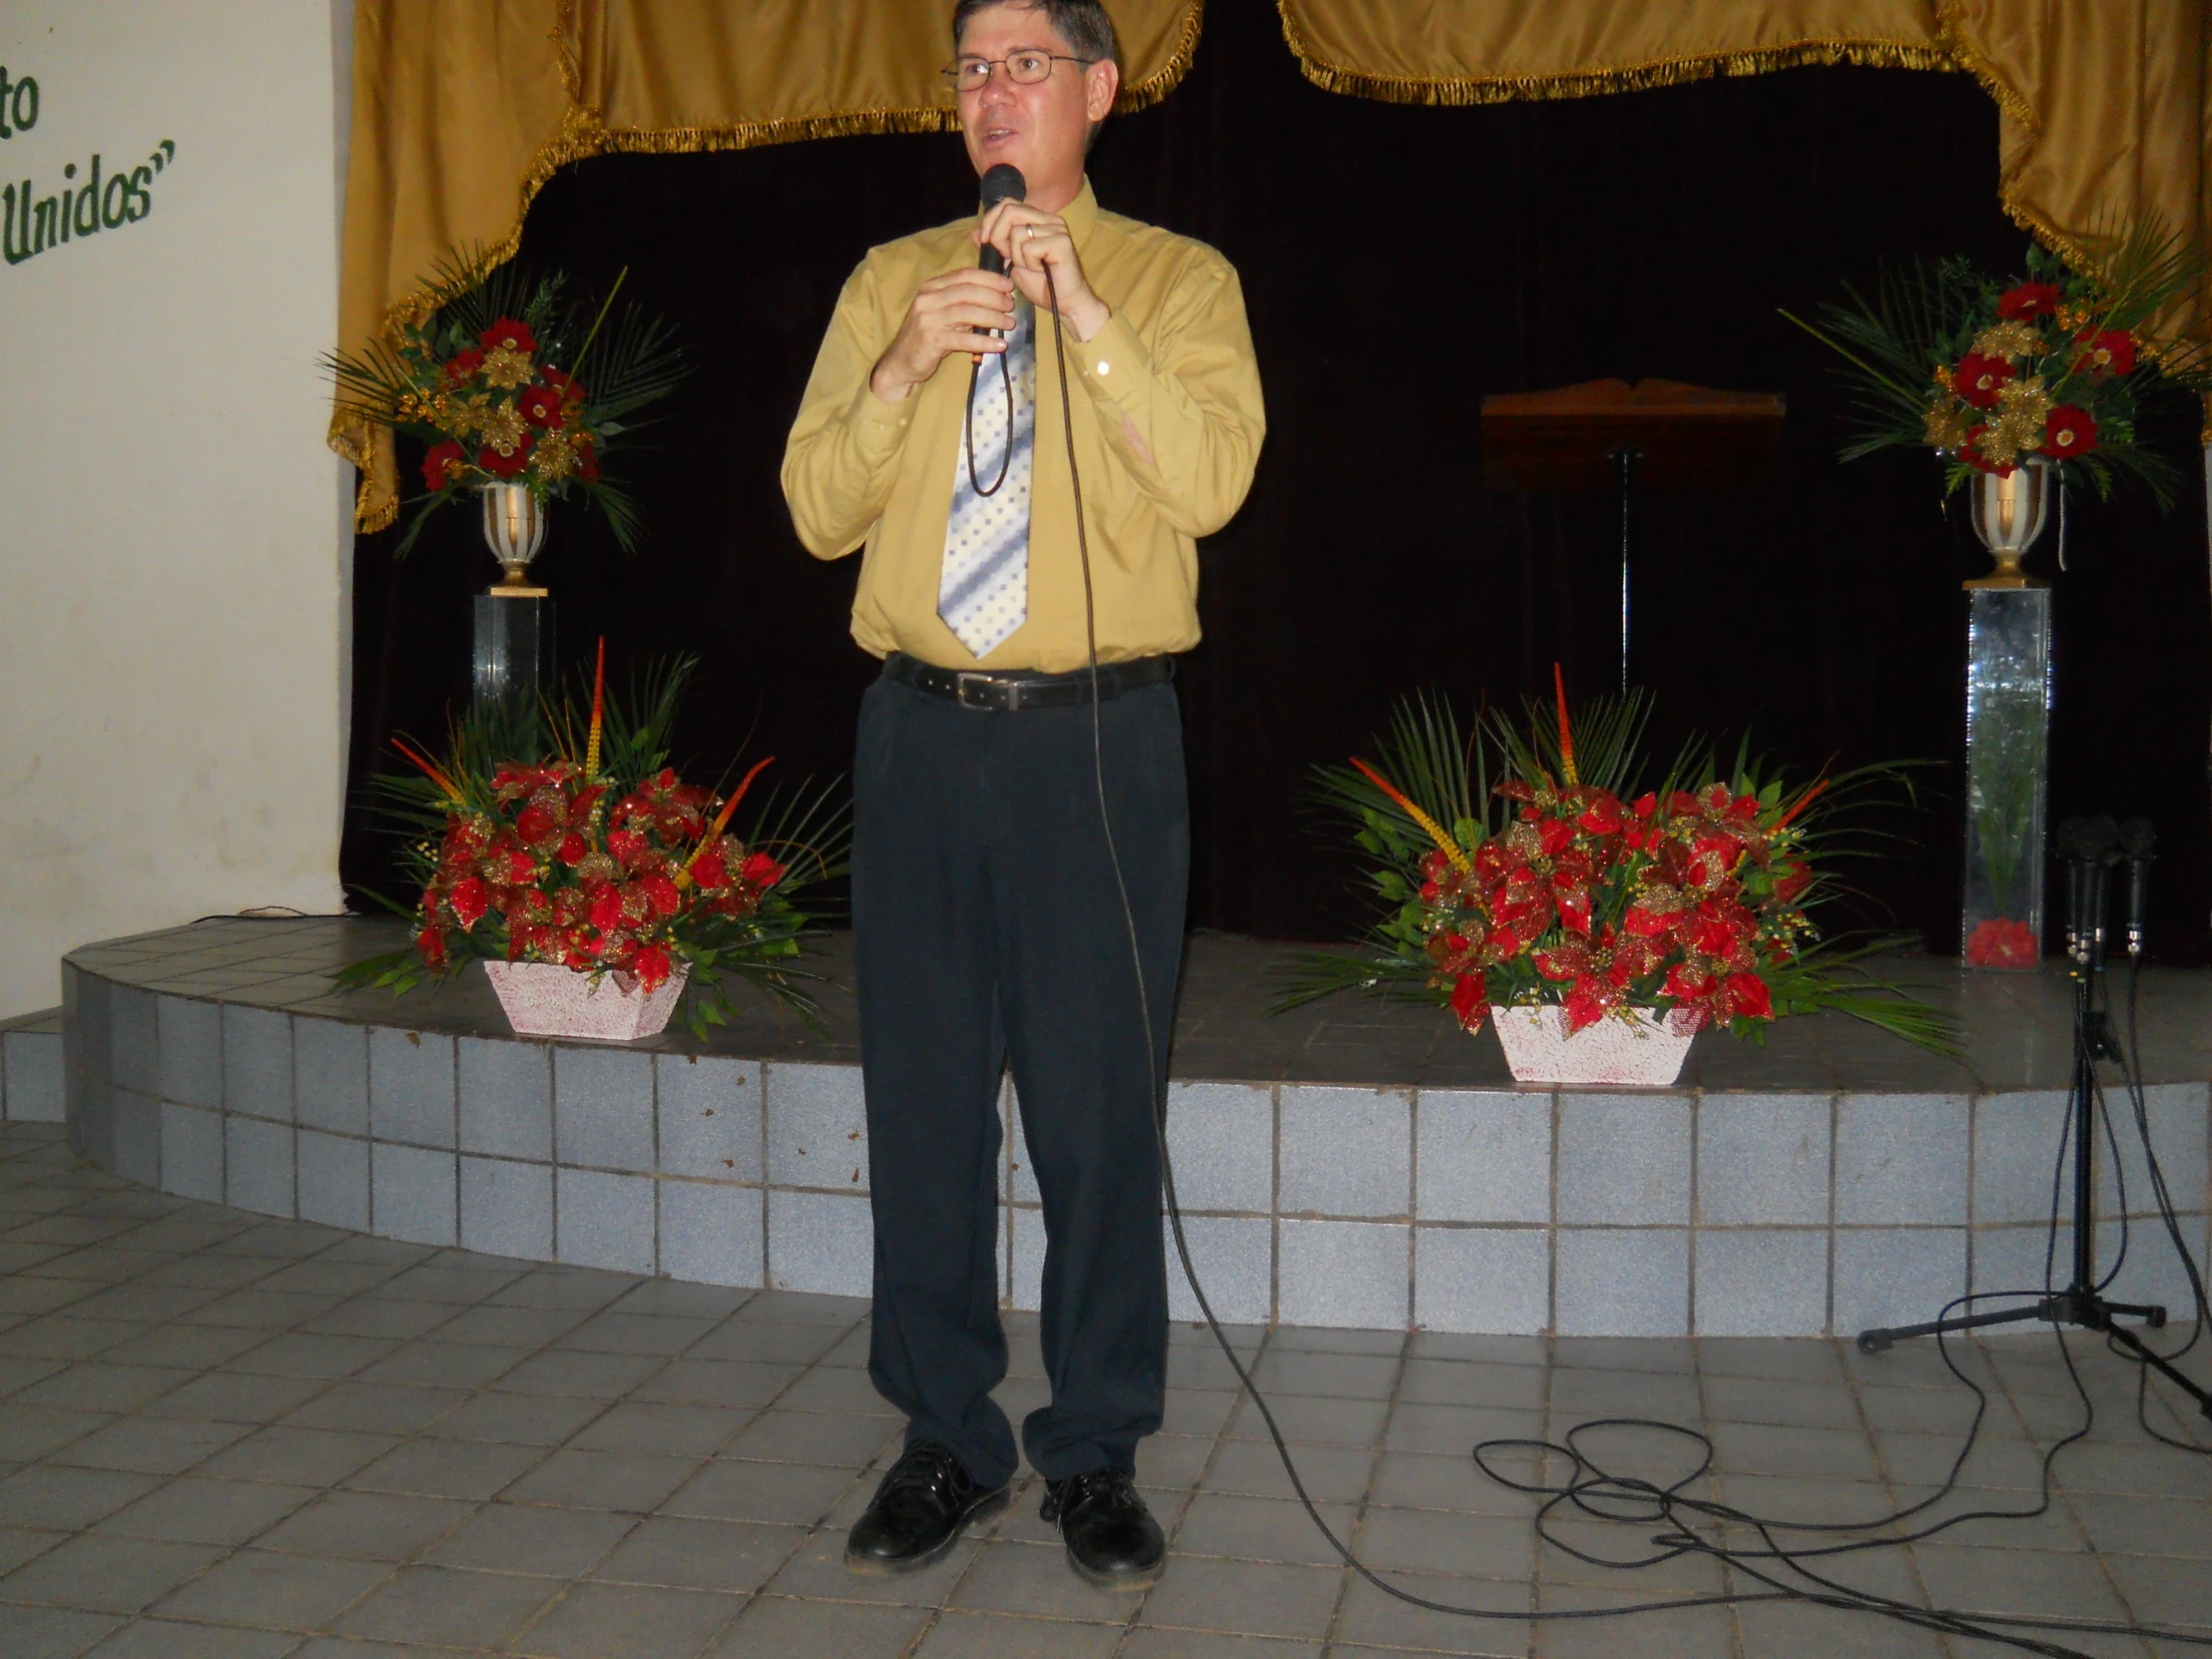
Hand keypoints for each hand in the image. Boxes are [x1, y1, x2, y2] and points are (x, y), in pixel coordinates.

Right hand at [869, 268, 1016, 402]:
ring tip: (1009, 323)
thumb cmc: (927, 336)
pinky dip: (984, 341)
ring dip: (993, 317)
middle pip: (968, 291)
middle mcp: (928, 299)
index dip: (989, 278)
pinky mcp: (931, 340)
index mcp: (932, 287)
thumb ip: (963, 302)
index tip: (1008, 285)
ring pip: (967, 312)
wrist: (901, 361)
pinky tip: (999, 345)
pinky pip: (963, 339)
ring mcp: (928, 319)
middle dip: (994, 297)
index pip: (964, 275)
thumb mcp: (943, 313)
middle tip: (1010, 305)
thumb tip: (997, 295)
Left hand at [976, 202, 1111, 340]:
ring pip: (1018, 231)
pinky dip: (1029, 263)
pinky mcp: (1061, 242)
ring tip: (1031, 267)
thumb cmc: (1042, 284)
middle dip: (998, 235)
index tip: (986, 242)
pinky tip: (1041, 270)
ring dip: (1017, 255)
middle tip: (1006, 257)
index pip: (1008, 203)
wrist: (1065, 304)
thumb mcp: (1012, 263)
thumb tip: (975, 233)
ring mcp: (1057, 228)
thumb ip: (996, 246)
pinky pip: (1029, 247)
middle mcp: (1050, 219)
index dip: (991, 219)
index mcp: (1039, 219)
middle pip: (1010, 211)